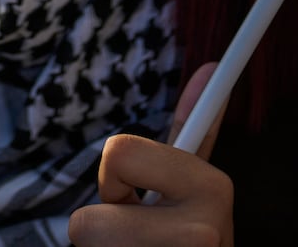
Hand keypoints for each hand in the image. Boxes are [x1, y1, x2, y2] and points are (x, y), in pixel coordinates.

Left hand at [68, 62, 233, 245]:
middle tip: (137, 234)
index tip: (128, 191)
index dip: (114, 180)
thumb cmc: (186, 236)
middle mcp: (202, 233)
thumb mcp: (192, 188)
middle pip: (88, 218)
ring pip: (85, 243)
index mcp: (212, 189)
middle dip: (103, 224)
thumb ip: (195, 131)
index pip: (119, 157)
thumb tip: (211, 69)